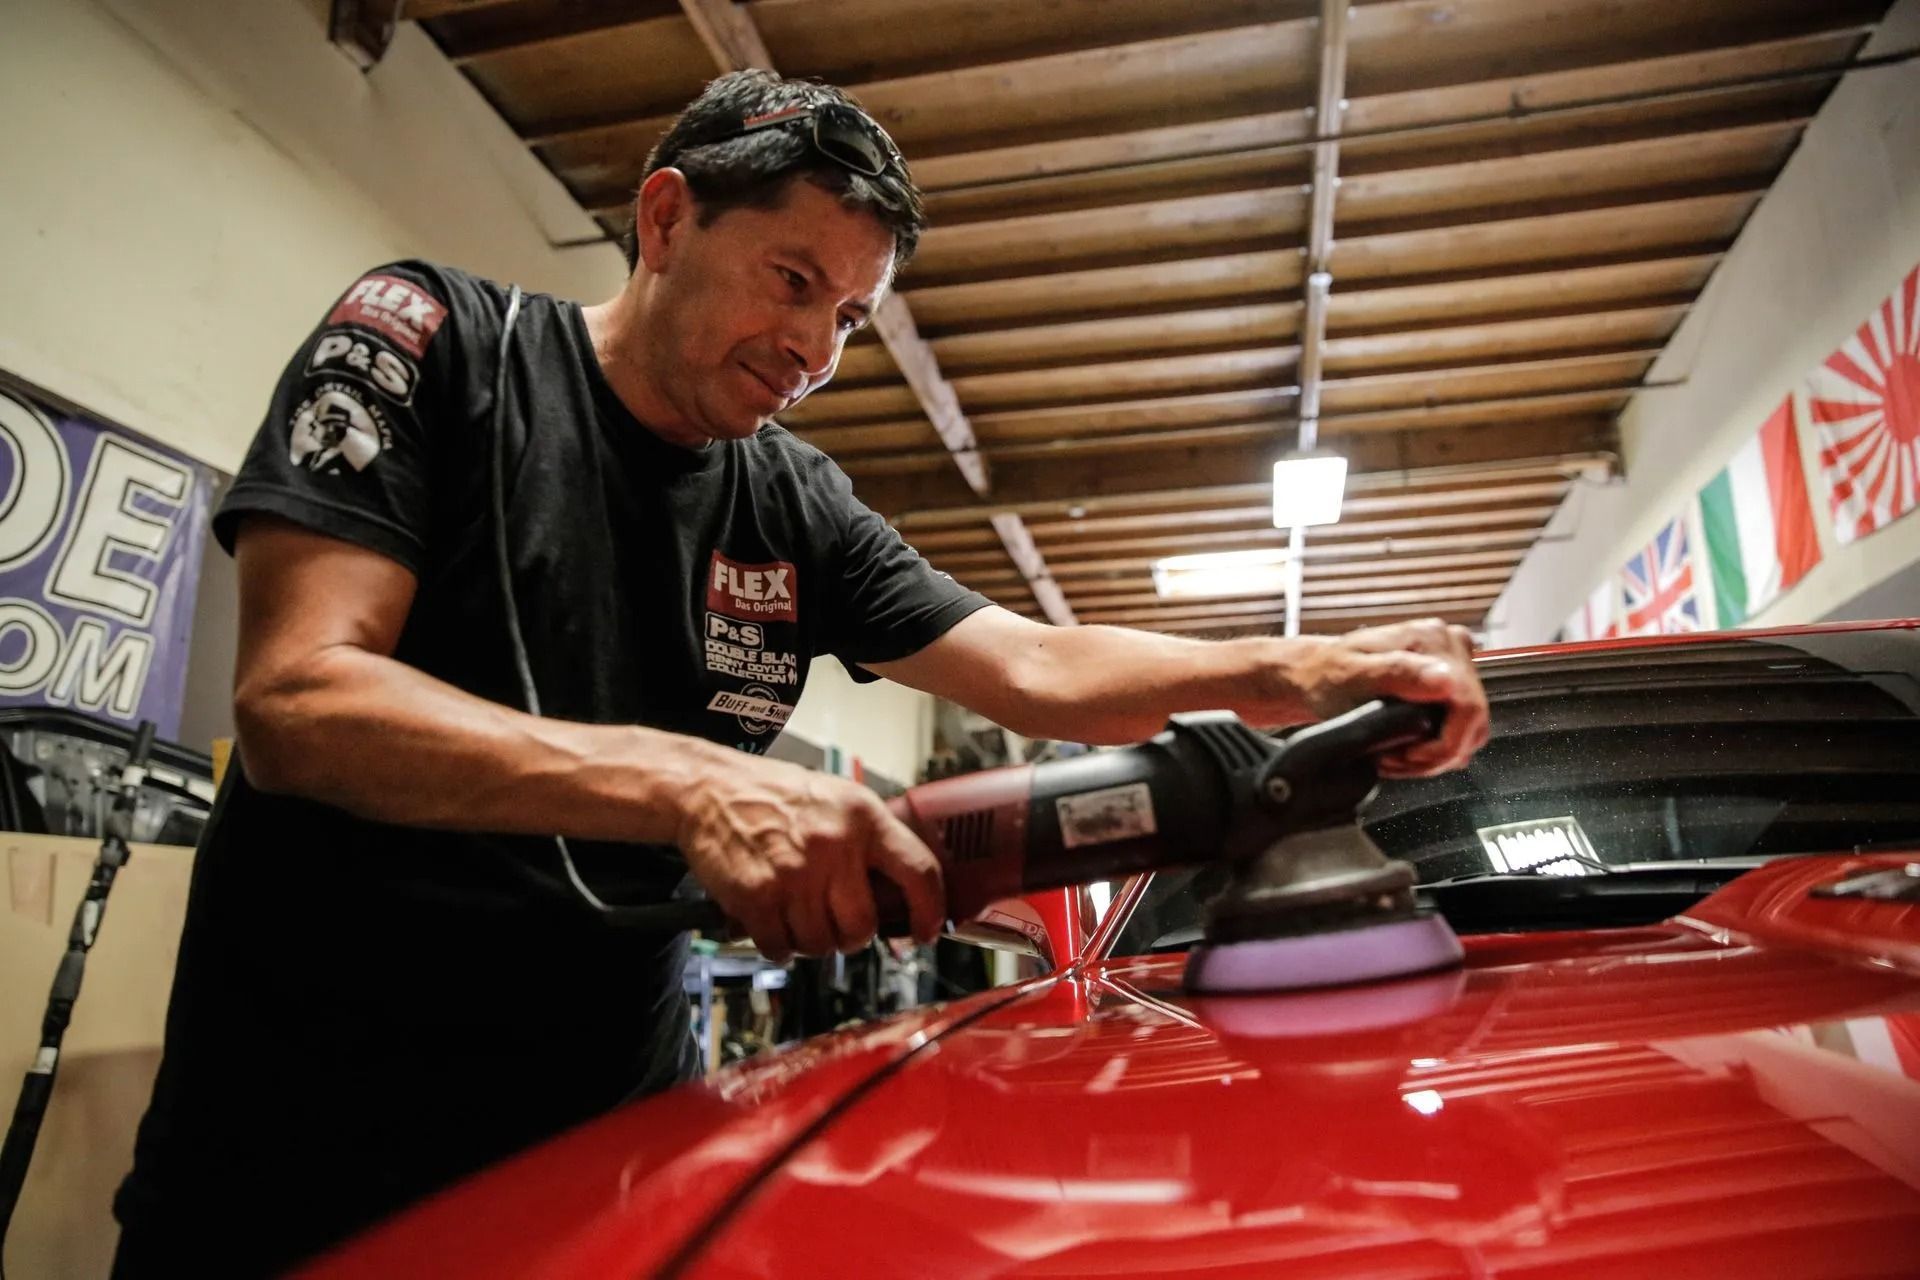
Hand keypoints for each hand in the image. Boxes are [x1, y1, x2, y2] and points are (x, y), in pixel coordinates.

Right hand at [674, 753, 944, 961]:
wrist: (710, 789)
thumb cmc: (776, 796)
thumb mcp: (838, 799)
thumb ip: (871, 840)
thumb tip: (902, 894)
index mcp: (863, 818)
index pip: (919, 871)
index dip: (929, 911)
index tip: (926, 932)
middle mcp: (834, 846)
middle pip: (862, 927)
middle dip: (850, 936)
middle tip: (835, 922)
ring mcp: (794, 874)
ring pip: (820, 944)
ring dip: (810, 941)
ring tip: (796, 914)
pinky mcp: (757, 896)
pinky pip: (780, 949)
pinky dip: (777, 946)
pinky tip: (772, 922)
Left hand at [1284, 619, 1490, 777]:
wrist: (1319, 675)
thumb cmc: (1329, 675)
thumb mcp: (1354, 675)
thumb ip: (1397, 672)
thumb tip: (1445, 679)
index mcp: (1432, 639)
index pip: (1467, 705)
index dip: (1444, 743)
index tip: (1410, 756)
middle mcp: (1450, 647)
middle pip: (1473, 720)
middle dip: (1438, 754)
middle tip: (1399, 762)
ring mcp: (1454, 666)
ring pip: (1472, 729)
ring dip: (1439, 754)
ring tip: (1401, 758)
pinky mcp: (1452, 685)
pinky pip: (1463, 728)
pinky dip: (1439, 747)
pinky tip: (1410, 751)